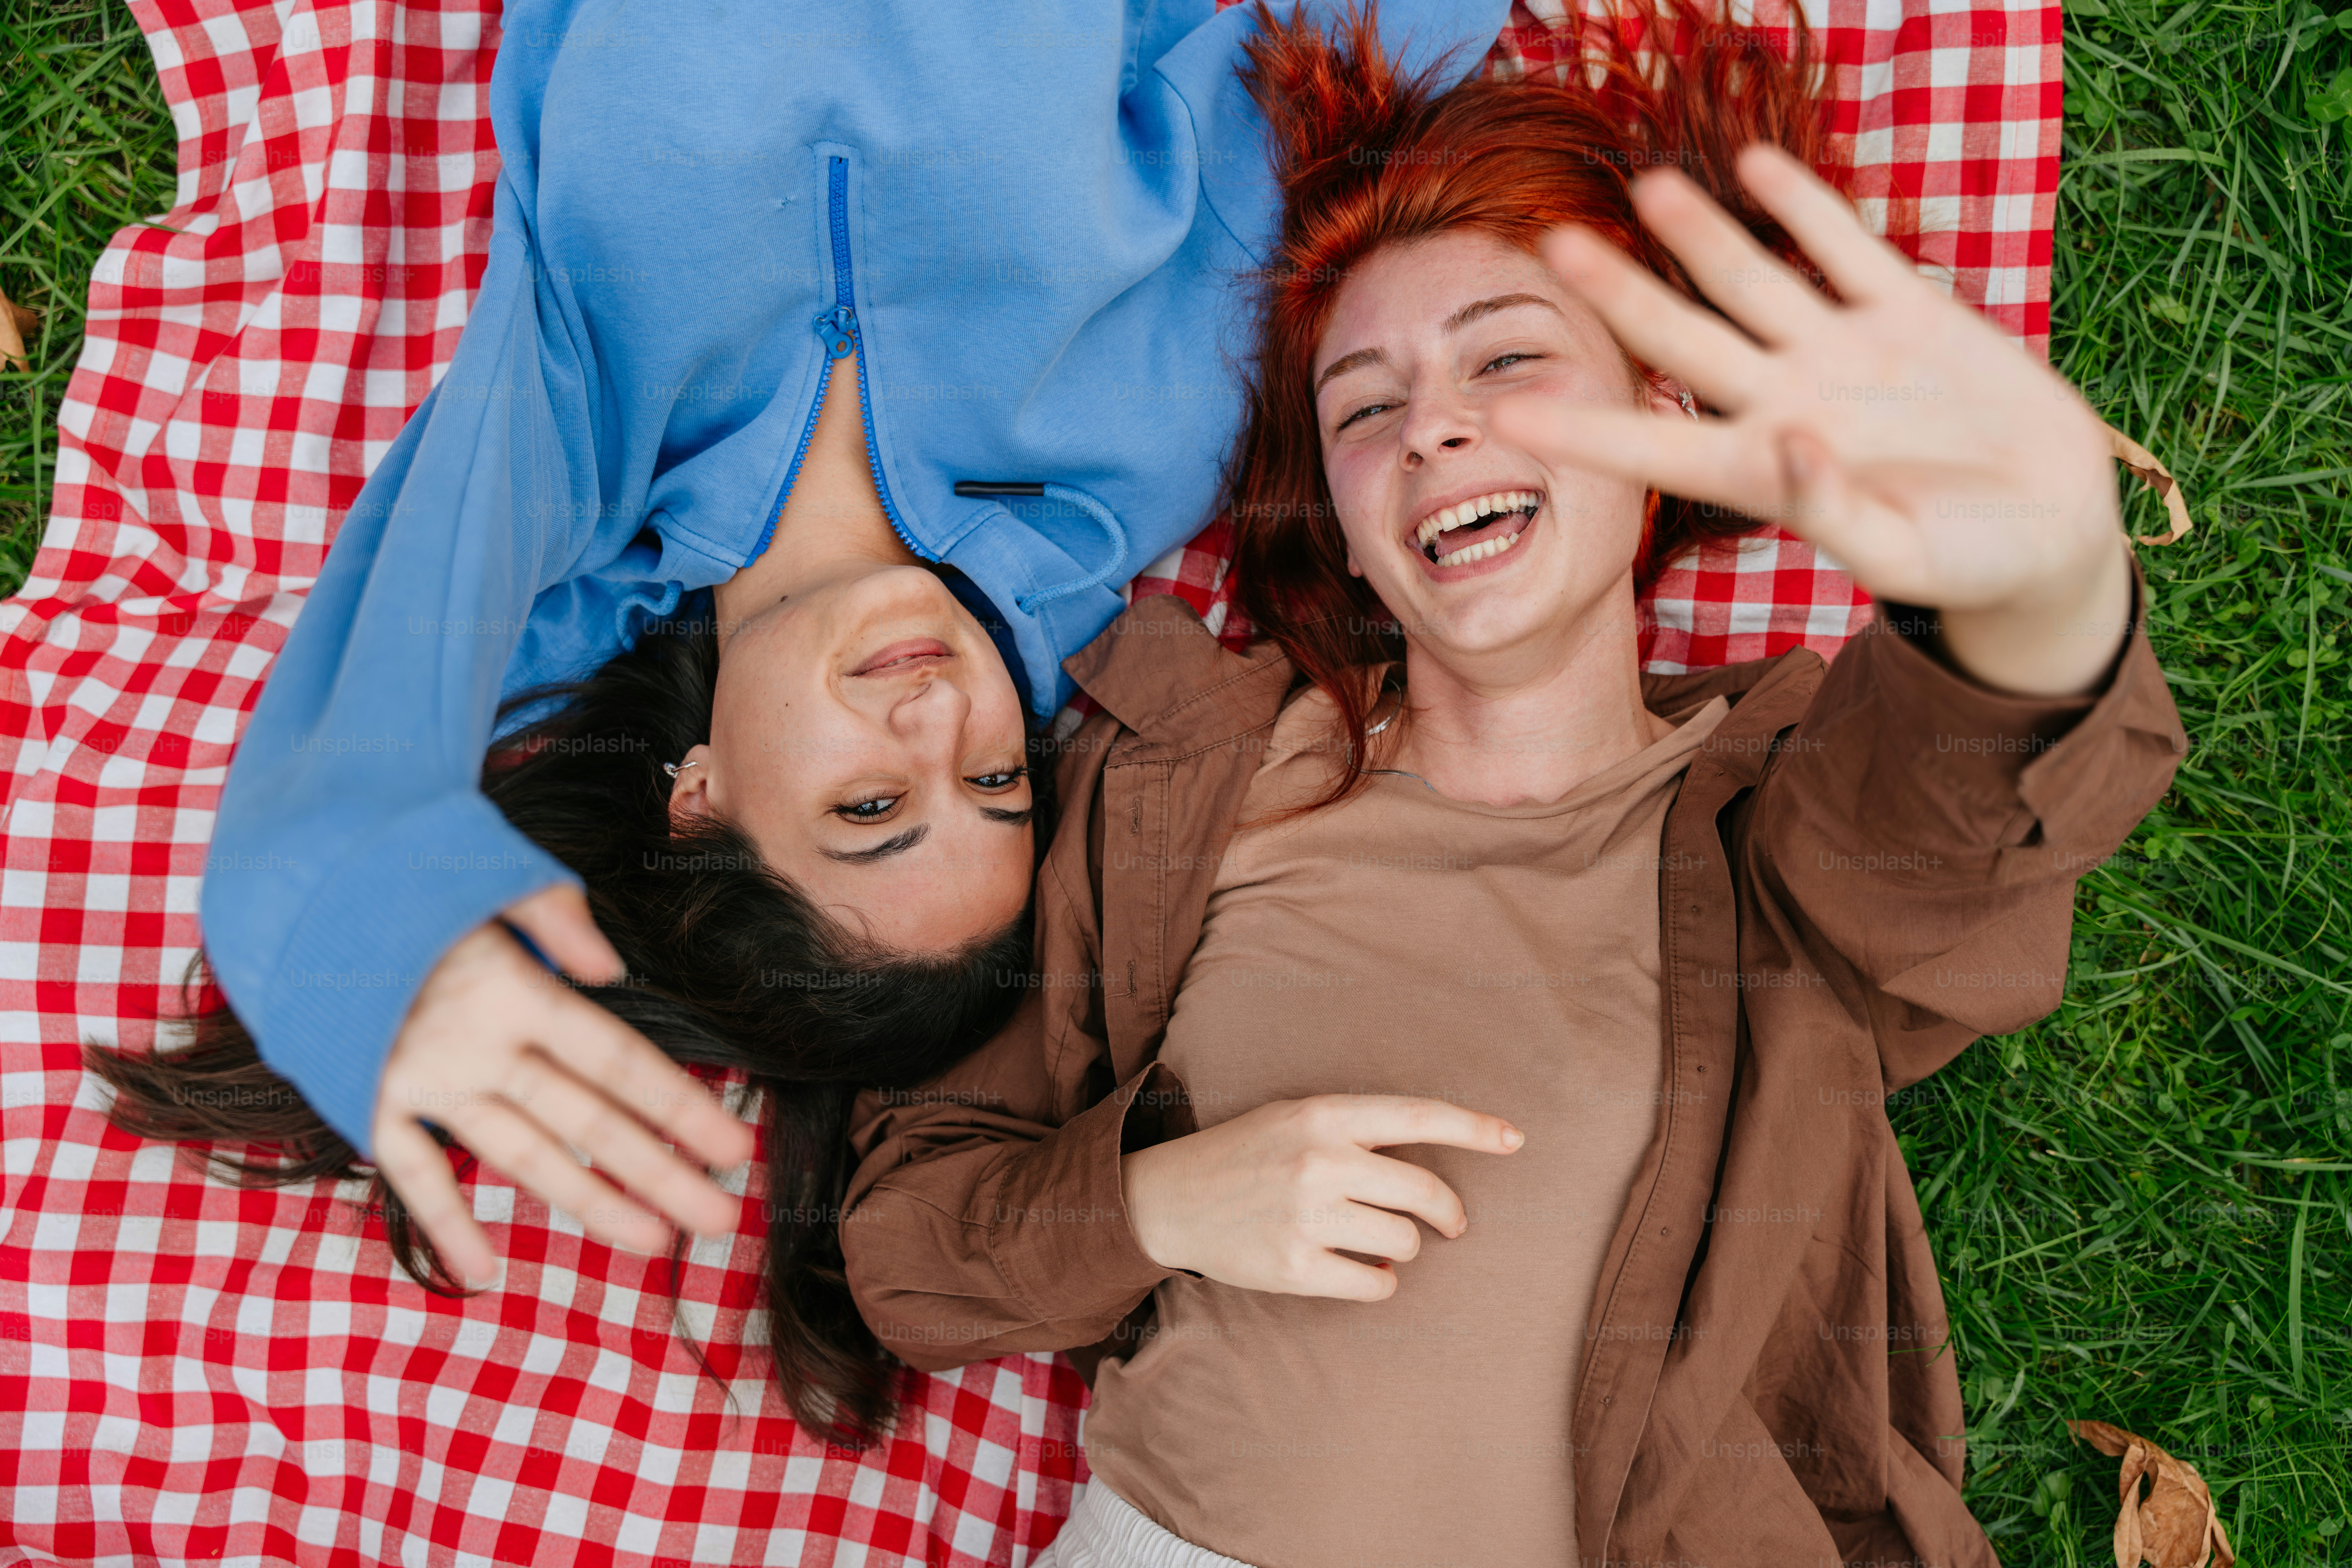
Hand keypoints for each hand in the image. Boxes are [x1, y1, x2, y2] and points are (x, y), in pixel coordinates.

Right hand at [370, 884, 757, 1288]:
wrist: (291, 881)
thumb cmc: (402, 869)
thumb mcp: (490, 869)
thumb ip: (557, 917)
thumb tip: (611, 971)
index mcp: (513, 991)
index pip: (619, 1063)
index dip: (681, 1109)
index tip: (736, 1150)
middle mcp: (476, 1047)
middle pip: (588, 1123)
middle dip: (660, 1175)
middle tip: (721, 1220)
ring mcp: (421, 1080)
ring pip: (522, 1156)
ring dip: (588, 1204)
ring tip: (653, 1245)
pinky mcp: (368, 1097)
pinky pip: (413, 1171)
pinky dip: (446, 1223)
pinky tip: (484, 1273)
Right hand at [1120, 1094, 1522, 1299]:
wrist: (1168, 1199)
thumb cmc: (1245, 1156)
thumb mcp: (1296, 1119)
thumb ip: (1357, 1132)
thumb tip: (1431, 1165)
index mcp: (1324, 1114)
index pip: (1419, 1115)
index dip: (1475, 1127)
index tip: (1515, 1139)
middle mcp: (1320, 1161)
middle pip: (1423, 1191)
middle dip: (1447, 1213)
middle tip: (1450, 1224)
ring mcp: (1307, 1216)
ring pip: (1404, 1241)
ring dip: (1403, 1247)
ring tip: (1371, 1239)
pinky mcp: (1295, 1268)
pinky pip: (1376, 1283)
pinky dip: (1378, 1280)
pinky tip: (1355, 1268)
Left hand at [1494, 143, 2133, 696]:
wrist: (2049, 530)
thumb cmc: (1967, 564)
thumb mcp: (1902, 552)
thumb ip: (1832, 507)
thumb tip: (1788, 446)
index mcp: (1766, 471)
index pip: (1649, 448)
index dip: (1577, 431)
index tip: (1500, 413)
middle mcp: (1787, 403)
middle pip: (1683, 340)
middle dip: (1622, 293)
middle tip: (1553, 245)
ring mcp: (1843, 353)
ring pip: (1751, 282)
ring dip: (1702, 233)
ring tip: (1649, 185)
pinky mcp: (1909, 316)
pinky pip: (1844, 251)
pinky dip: (1806, 208)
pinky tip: (1758, 166)